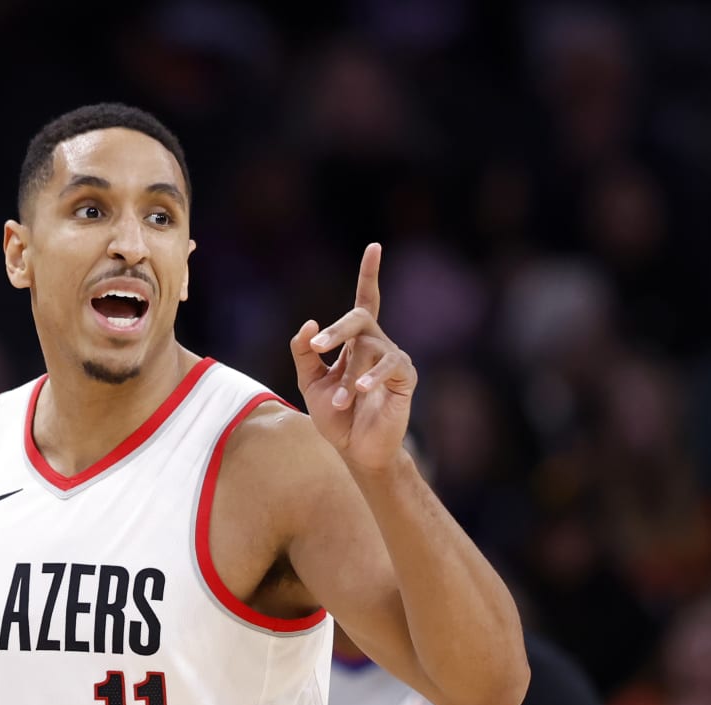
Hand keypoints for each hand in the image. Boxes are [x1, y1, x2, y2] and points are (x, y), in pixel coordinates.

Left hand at [289, 243, 418, 473]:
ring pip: (369, 348)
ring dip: (349, 376)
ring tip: (341, 401)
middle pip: (361, 317)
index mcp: (357, 342)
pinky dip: (372, 376)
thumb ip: (304, 352)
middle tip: (318, 346)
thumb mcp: (310, 383)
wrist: (356, 450)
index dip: (369, 274)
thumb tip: (310, 323)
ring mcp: (393, 359)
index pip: (366, 300)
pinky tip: (361, 390)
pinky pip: (391, 365)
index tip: (374, 247)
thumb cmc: (336, 416)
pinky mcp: (406, 378)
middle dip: (338, 330)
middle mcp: (378, 344)